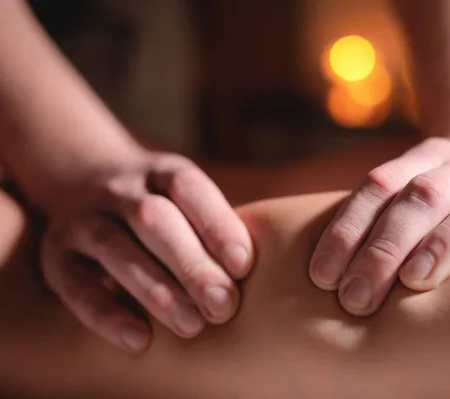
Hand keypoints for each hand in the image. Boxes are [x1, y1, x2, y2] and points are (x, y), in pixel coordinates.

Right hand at [40, 150, 252, 351]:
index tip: (243, 265)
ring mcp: (83, 219)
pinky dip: (106, 313)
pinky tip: (139, 339)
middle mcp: (120, 190)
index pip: (188, 188)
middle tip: (223, 306)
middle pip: (153, 220)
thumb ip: (215, 228)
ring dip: (156, 290)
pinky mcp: (57, 254)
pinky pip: (75, 284)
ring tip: (192, 325)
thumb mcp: (187, 201)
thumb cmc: (163, 208)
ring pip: (114, 248)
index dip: (216, 224)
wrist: (86, 182)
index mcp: (161, 172)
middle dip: (191, 264)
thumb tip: (252, 275)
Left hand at [309, 136, 449, 315]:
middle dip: (386, 247)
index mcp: (425, 157)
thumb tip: (326, 278)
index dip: (348, 230)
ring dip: (446, 240)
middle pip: (424, 196)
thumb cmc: (446, 194)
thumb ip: (377, 219)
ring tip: (414, 279)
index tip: (324, 277)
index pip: (379, 187)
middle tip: (357, 297)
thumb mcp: (410, 189)